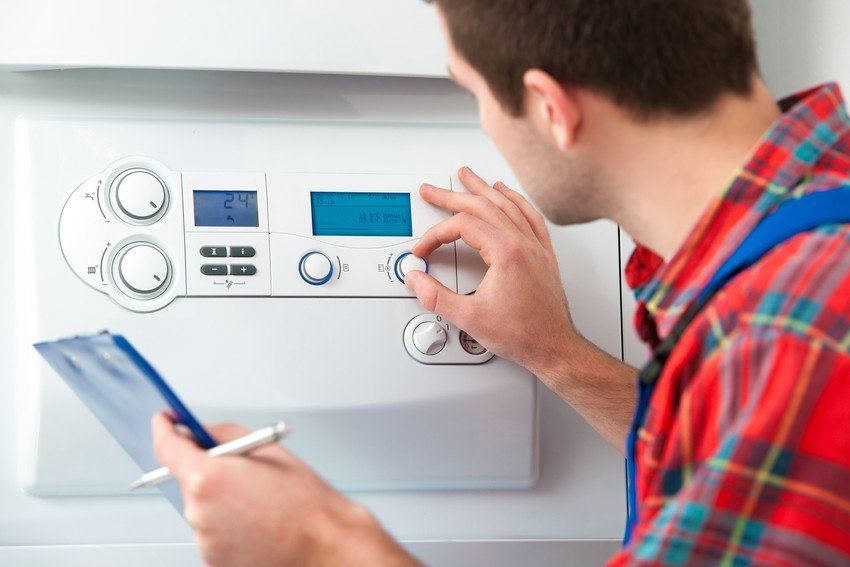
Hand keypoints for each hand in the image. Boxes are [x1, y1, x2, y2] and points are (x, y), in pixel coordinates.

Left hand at [151, 414, 417, 566]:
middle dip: (208, 469)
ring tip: (259, 501)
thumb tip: (199, 432)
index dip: (164, 429)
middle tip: (241, 468)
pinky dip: (228, 523)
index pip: (166, 447)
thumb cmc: (303, 501)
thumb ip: (223, 435)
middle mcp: (198, 512)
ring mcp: (204, 540)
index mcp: (207, 478)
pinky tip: (257, 521)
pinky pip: (212, 530)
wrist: (323, 545)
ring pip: (201, 506)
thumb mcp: (267, 448)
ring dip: (220, 498)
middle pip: (187, 478)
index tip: (165, 421)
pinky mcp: (213, 560)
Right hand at [406, 167, 578, 380]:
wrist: (555, 347)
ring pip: (508, 205)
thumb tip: (417, 280)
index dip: (436, 235)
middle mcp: (523, 244)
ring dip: (483, 189)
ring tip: (468, 177)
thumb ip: (436, 297)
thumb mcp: (469, 318)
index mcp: (507, 253)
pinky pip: (530, 216)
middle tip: (432, 190)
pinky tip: (508, 195)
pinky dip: (515, 200)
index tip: (424, 250)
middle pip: (483, 206)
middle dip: (452, 196)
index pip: (463, 226)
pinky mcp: (543, 255)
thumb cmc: (523, 335)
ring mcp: (536, 247)